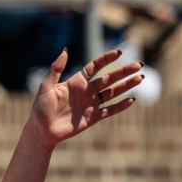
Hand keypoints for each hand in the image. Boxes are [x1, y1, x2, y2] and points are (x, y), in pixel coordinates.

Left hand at [27, 49, 144, 149]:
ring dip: (126, 86)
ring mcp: (91, 104)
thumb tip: (65, 50)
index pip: (95, 67)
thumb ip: (55, 69)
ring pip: (113, 92)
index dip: (107, 59)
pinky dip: (121, 106)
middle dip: (124, 71)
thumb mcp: (46, 87)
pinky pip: (110, 110)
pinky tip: (132, 99)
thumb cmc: (40, 108)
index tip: (119, 52)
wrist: (41, 131)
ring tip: (140, 77)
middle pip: (109, 78)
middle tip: (139, 64)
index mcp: (76, 82)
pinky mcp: (93, 117)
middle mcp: (86, 91)